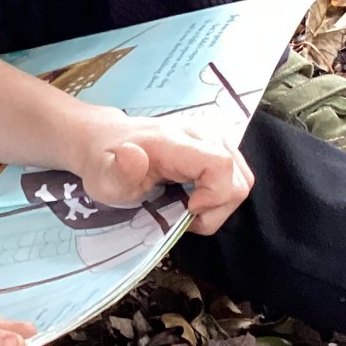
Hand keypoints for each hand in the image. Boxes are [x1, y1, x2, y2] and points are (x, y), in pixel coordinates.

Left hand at [74, 111, 253, 235]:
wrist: (106, 140)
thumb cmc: (105, 163)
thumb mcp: (103, 178)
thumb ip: (119, 172)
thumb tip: (133, 156)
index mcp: (174, 140)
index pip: (220, 164)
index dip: (214, 196)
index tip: (187, 209)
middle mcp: (200, 132)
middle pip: (239, 178)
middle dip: (218, 208)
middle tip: (184, 213)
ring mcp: (211, 136)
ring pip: (242, 178)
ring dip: (220, 203)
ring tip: (189, 206)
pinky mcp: (216, 144)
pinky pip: (236, 175)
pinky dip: (220, 194)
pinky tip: (195, 196)